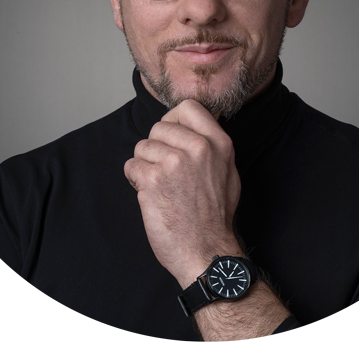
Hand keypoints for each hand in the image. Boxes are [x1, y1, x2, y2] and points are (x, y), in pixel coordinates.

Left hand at [124, 99, 241, 286]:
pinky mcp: (153, 180)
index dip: (173, 120)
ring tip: (160, 186)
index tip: (171, 137)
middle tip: (165, 171)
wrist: (206, 251)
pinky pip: (131, 166)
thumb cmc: (215, 215)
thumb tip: (192, 126)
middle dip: (156, 148)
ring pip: (142, 147)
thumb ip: (211, 145)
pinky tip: (151, 195)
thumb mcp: (228, 171)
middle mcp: (198, 148)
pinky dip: (135, 181)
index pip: (187, 107)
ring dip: (144, 166)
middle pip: (158, 127)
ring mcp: (174, 163)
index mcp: (218, 143)